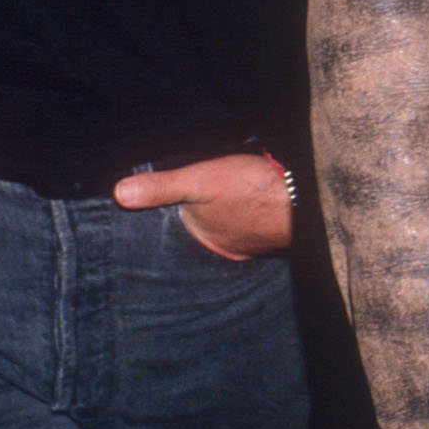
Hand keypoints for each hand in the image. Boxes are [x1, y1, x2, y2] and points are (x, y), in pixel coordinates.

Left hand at [112, 153, 294, 258]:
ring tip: (221, 195)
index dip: (174, 213)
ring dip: (227, 213)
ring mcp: (255, 240)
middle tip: (196, 193)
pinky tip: (250, 199)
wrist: (308, 197)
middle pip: (207, 227)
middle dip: (201, 215)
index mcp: (207, 238)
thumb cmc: (254, 190)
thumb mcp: (201, 181)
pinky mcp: (275, 229)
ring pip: (231, 224)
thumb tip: (119, 194)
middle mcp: (229, 246)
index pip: (182, 226)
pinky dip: (249, 212)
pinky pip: (254, 221)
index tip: (169, 200)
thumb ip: (162, 187)